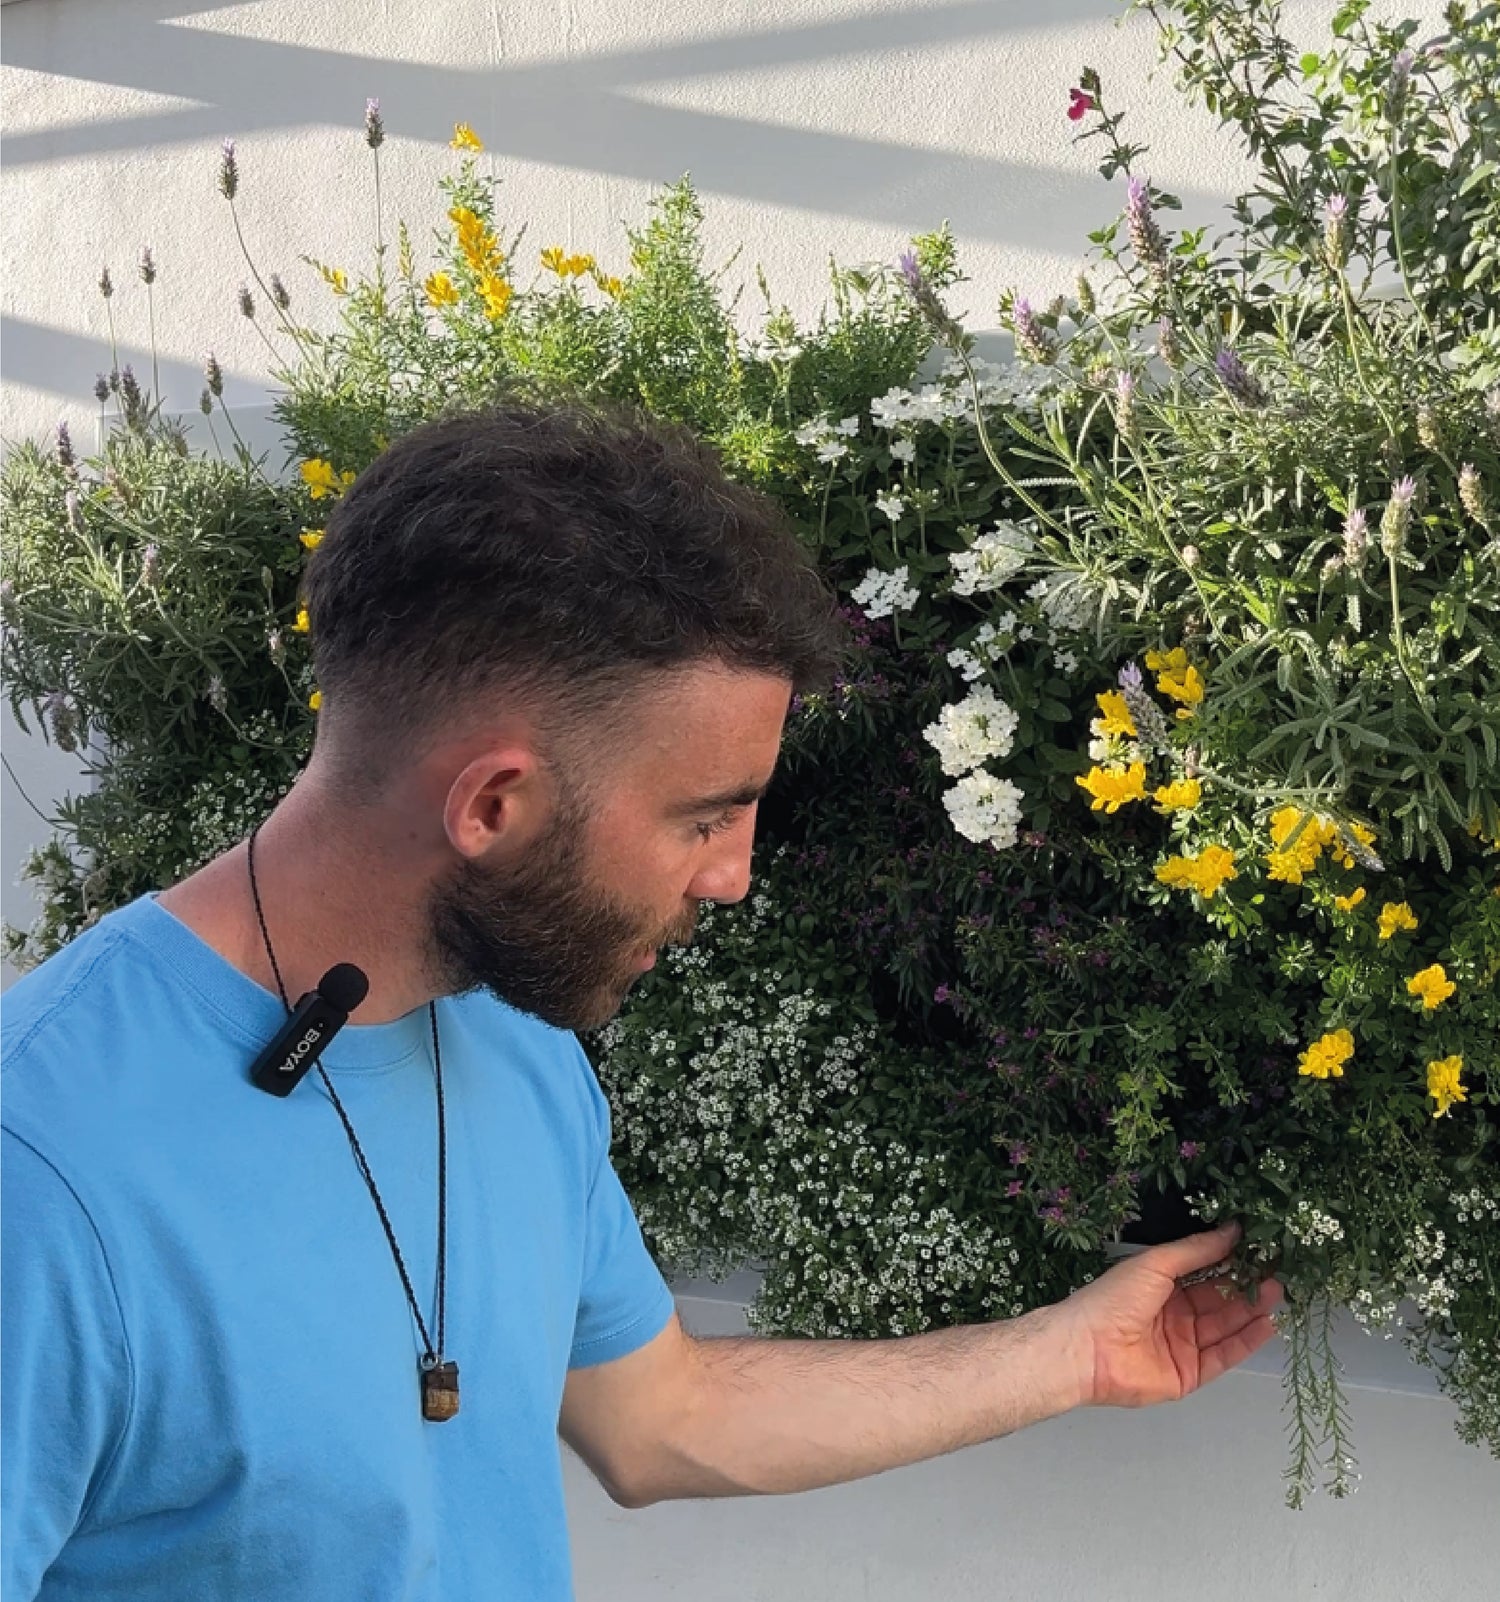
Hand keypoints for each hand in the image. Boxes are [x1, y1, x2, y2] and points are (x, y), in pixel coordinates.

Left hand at [1050, 1222, 1284, 1408]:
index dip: (1230, 1263)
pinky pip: (1222, 1356)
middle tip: (1276, 1273)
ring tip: (1277, 1293)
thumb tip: (1232, 1229)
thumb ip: (1196, 1250)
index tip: (1260, 1251)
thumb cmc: (1114, 1299)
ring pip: (1225, 1327)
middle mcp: (1174, 1315)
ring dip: (1251, 1311)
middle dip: (1246, 1288)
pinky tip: (1266, 1325)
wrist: (1087, 1348)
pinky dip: (1245, 1342)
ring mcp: (1182, 1346)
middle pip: (1218, 1301)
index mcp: (1161, 1286)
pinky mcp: (1189, 1375)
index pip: (1204, 1274)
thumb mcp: (1155, 1263)